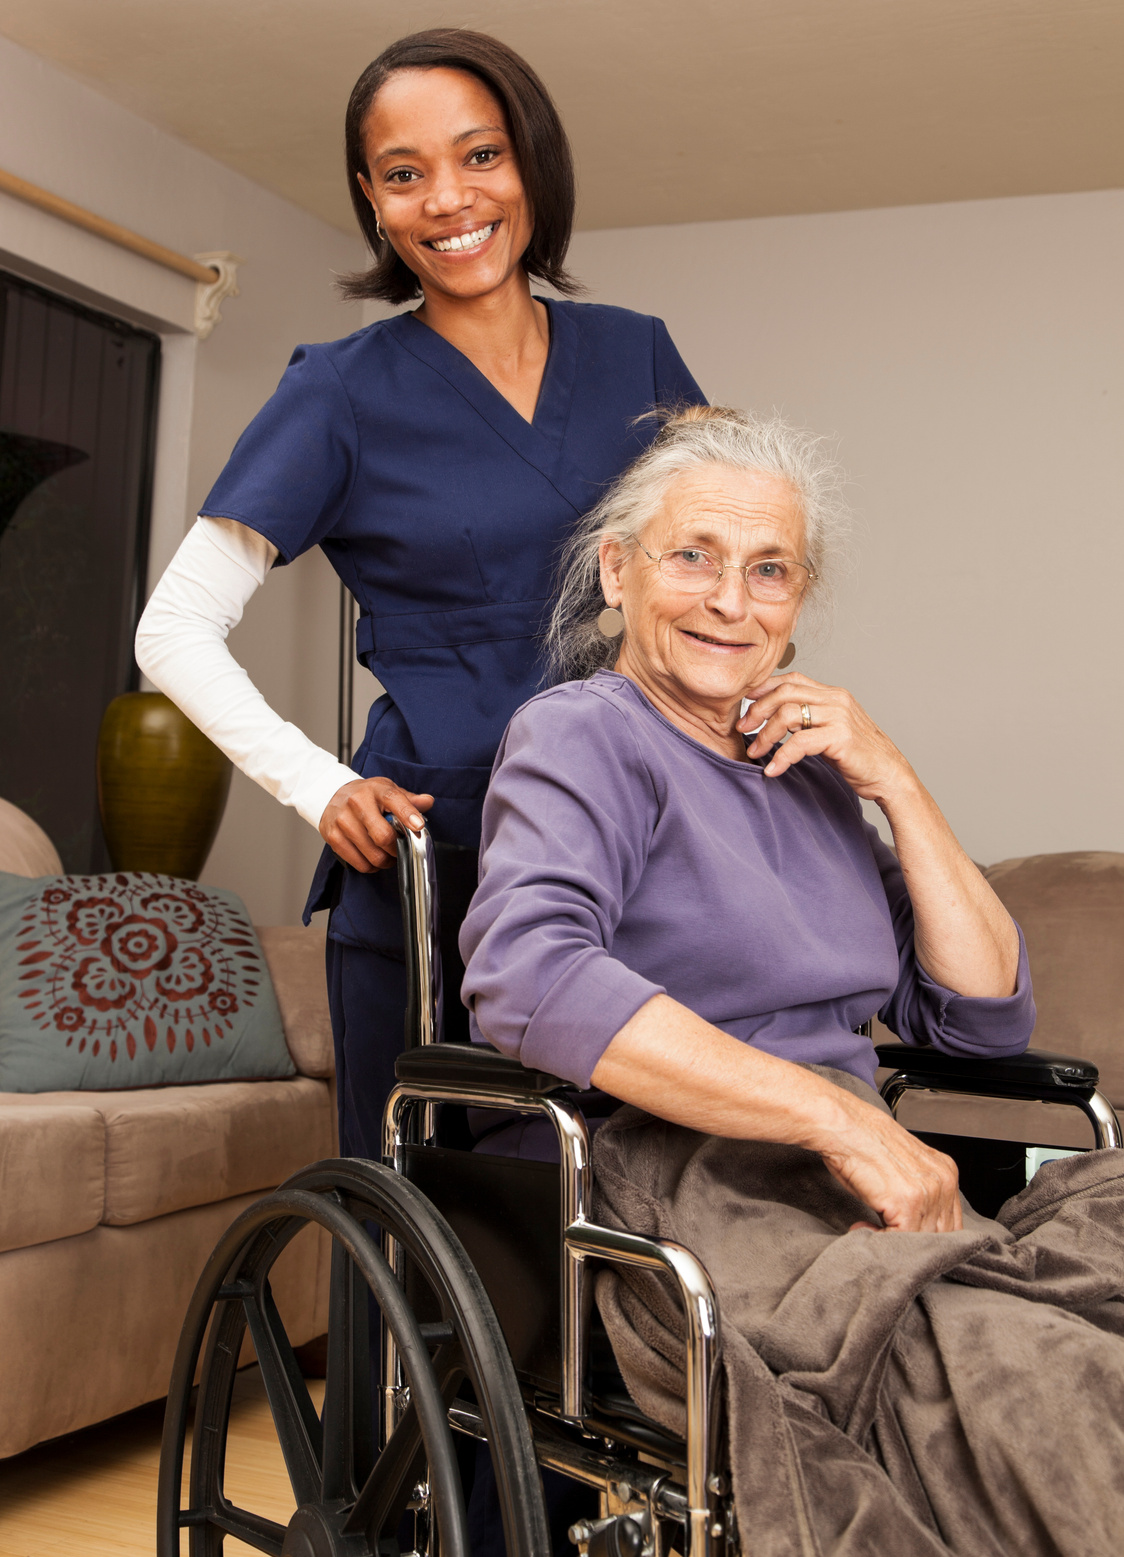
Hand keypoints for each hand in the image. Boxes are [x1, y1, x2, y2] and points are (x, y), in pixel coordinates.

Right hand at [319, 777, 433, 872]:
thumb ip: (409, 799)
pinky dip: (370, 866)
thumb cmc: (365, 796)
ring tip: (387, 855)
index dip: (408, 814)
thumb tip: (427, 802)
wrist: (332, 795)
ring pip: (372, 854)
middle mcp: (357, 803)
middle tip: (400, 849)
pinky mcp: (333, 836)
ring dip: (385, 861)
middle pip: (383, 836)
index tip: (418, 826)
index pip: (393, 799)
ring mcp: (343, 821)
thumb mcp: (387, 790)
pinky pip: (359, 863)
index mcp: (376, 790)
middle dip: (397, 848)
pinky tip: (372, 858)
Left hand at [737, 672, 913, 802]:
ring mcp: (839, 716)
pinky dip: (781, 756)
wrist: (889, 775)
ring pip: (788, 714)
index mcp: (832, 694)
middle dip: (757, 710)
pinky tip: (773, 770)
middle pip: (785, 692)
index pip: (792, 680)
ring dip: (765, 734)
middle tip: (742, 728)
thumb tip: (776, 721)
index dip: (764, 688)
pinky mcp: (840, 737)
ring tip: (754, 752)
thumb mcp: (829, 731)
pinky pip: (799, 742)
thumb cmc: (858, 757)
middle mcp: (836, 699)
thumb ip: (807, 721)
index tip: (745, 703)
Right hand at [814, 1089, 962, 1232]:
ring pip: (921, 1239)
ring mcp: (927, 1193)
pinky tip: (863, 1226)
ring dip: (894, 1240)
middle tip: (886, 1234)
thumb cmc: (862, 1142)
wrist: (843, 1126)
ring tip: (871, 1228)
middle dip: (913, 1240)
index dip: (927, 1233)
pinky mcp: (907, 1203)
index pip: (951, 1221)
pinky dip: (879, 1239)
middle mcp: (943, 1182)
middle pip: (941, 1234)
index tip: (905, 1234)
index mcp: (946, 1172)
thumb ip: (919, 1191)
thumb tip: (915, 1222)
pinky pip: (900, 1240)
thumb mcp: (902, 1166)